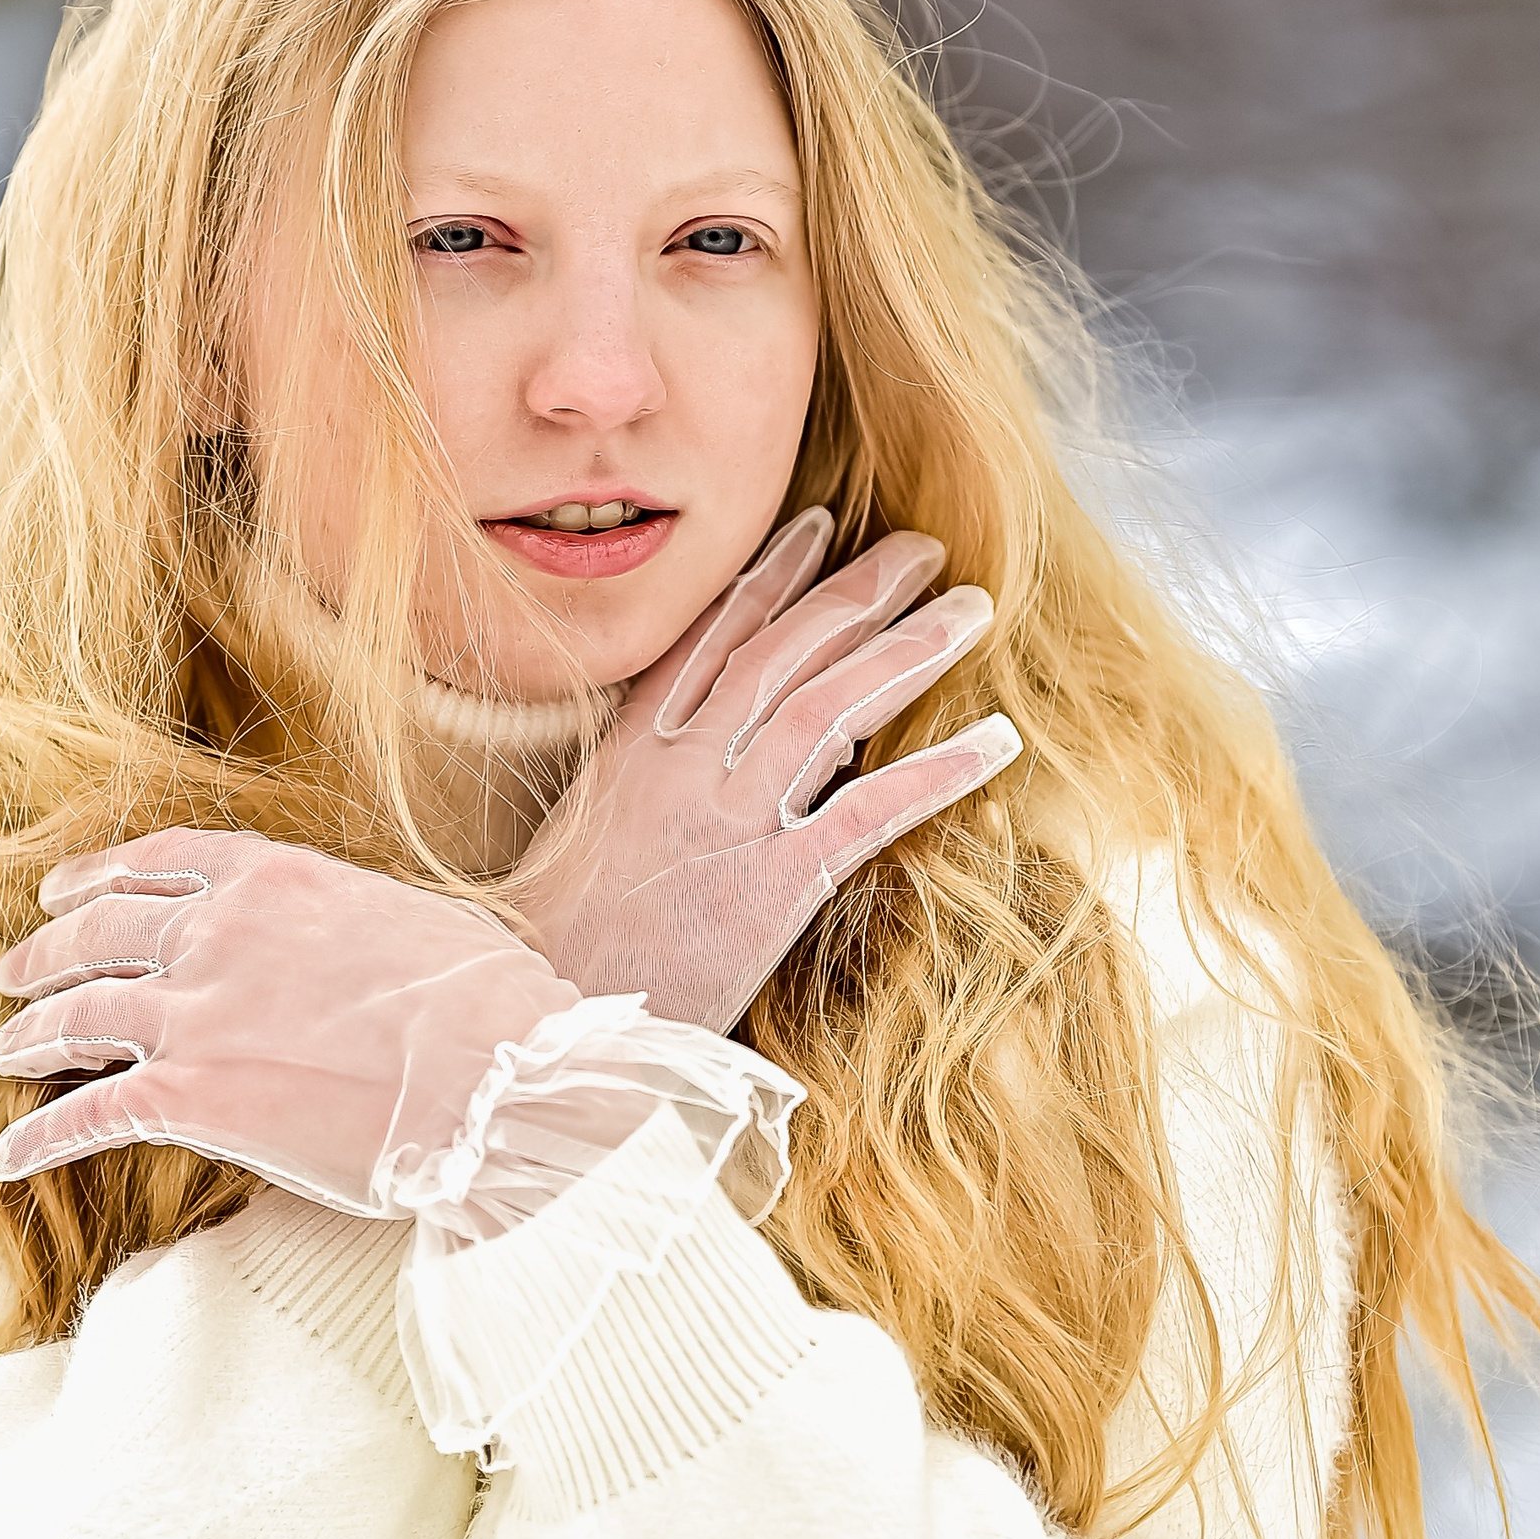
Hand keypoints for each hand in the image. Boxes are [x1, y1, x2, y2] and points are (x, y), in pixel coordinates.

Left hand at [0, 829, 582, 1214]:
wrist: (494, 1077)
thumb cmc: (489, 1007)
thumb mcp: (416, 922)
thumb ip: (352, 923)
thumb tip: (361, 947)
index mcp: (276, 879)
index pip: (164, 862)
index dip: (100, 875)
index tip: (66, 890)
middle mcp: (218, 933)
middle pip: (101, 931)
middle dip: (49, 950)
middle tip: (16, 970)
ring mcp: (194, 1012)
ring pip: (77, 1014)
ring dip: (30, 1032)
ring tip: (3, 1049)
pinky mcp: (186, 1095)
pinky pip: (84, 1114)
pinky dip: (30, 1141)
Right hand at [504, 508, 1021, 1031]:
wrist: (542, 1011)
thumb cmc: (559, 947)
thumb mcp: (589, 844)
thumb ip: (645, 794)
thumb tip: (701, 769)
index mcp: (635, 753)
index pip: (713, 641)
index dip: (772, 578)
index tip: (822, 527)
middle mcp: (682, 768)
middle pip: (784, 655)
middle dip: (859, 592)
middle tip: (925, 549)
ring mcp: (728, 820)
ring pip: (830, 707)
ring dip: (909, 651)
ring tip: (971, 612)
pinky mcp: (771, 885)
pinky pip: (870, 811)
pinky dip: (938, 771)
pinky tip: (996, 742)